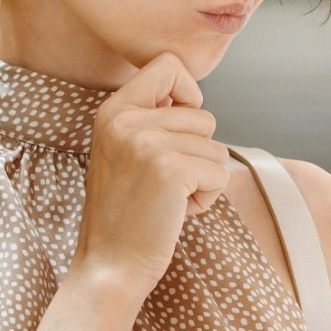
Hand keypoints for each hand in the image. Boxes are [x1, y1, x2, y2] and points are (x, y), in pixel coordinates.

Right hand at [73, 54, 235, 299]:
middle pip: (203, 115)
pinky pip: (220, 174)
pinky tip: (175, 212)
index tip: (178, 128)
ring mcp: (148, 143)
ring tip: (167, 198)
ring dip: (202, 179)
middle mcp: (127, 119)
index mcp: (112, 110)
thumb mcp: (124, 151)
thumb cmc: (125, 213)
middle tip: (165, 182)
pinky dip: (207, 198)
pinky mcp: (171, 170)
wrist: (109, 265)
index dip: (188, 94)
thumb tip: (191, 97)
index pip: (168, 65)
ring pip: (216, 148)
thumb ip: (150, 120)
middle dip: (198, 153)